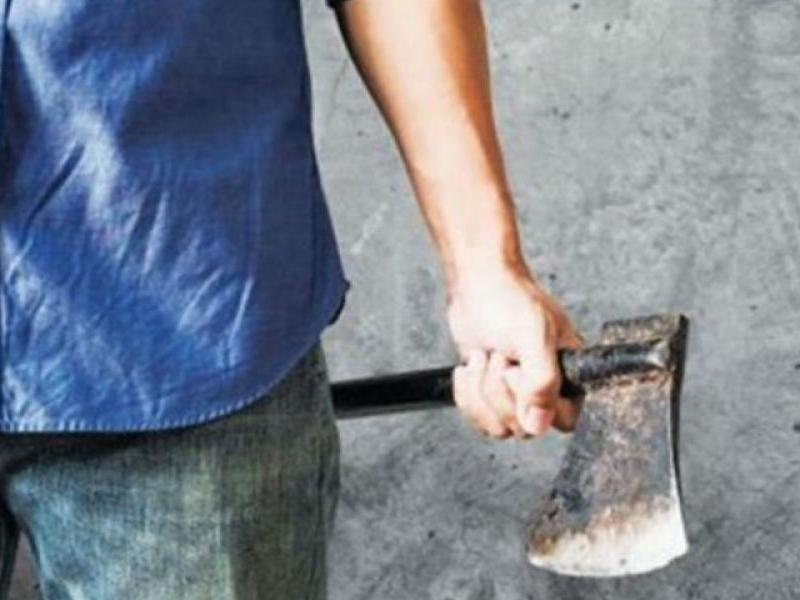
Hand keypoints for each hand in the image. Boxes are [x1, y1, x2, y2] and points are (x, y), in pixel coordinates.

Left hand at [446, 262, 583, 438]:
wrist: (476, 285)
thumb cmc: (510, 300)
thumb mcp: (534, 337)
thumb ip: (542, 381)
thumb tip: (539, 425)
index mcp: (570, 375)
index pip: (564, 420)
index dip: (535, 402)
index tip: (516, 371)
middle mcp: (546, 390)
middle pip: (525, 428)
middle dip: (499, 390)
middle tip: (499, 356)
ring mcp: (516, 395)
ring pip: (499, 427)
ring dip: (481, 391)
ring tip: (484, 356)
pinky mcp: (490, 396)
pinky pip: (478, 419)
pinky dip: (467, 394)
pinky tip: (469, 366)